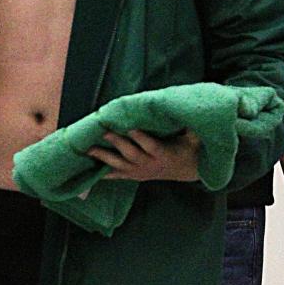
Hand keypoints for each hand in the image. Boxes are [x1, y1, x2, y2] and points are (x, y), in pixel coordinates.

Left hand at [86, 127, 201, 182]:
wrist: (185, 170)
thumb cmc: (187, 148)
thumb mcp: (193, 137)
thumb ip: (189, 126)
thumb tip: (185, 109)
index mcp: (165, 154)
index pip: (151, 145)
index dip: (141, 138)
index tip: (131, 127)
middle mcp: (150, 164)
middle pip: (131, 154)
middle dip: (117, 142)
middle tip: (104, 132)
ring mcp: (140, 171)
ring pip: (120, 164)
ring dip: (104, 157)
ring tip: (89, 149)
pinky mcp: (134, 175)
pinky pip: (117, 175)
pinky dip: (104, 172)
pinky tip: (90, 170)